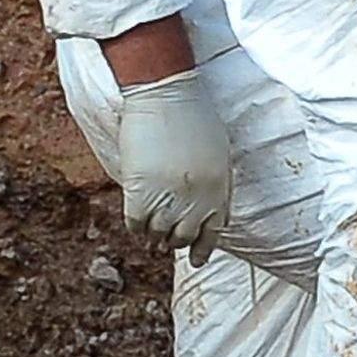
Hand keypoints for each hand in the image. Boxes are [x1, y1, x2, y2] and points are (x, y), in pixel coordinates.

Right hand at [116, 66, 232, 262]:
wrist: (166, 96)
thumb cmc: (196, 117)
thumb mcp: (219, 153)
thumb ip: (217, 182)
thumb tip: (212, 206)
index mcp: (220, 189)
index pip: (214, 231)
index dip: (204, 248)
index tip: (198, 260)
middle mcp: (196, 200)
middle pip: (184, 236)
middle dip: (177, 240)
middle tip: (168, 239)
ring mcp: (168, 197)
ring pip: (159, 233)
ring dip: (155, 234)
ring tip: (152, 230)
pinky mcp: (139, 191)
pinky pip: (136, 223)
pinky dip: (136, 227)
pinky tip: (136, 221)